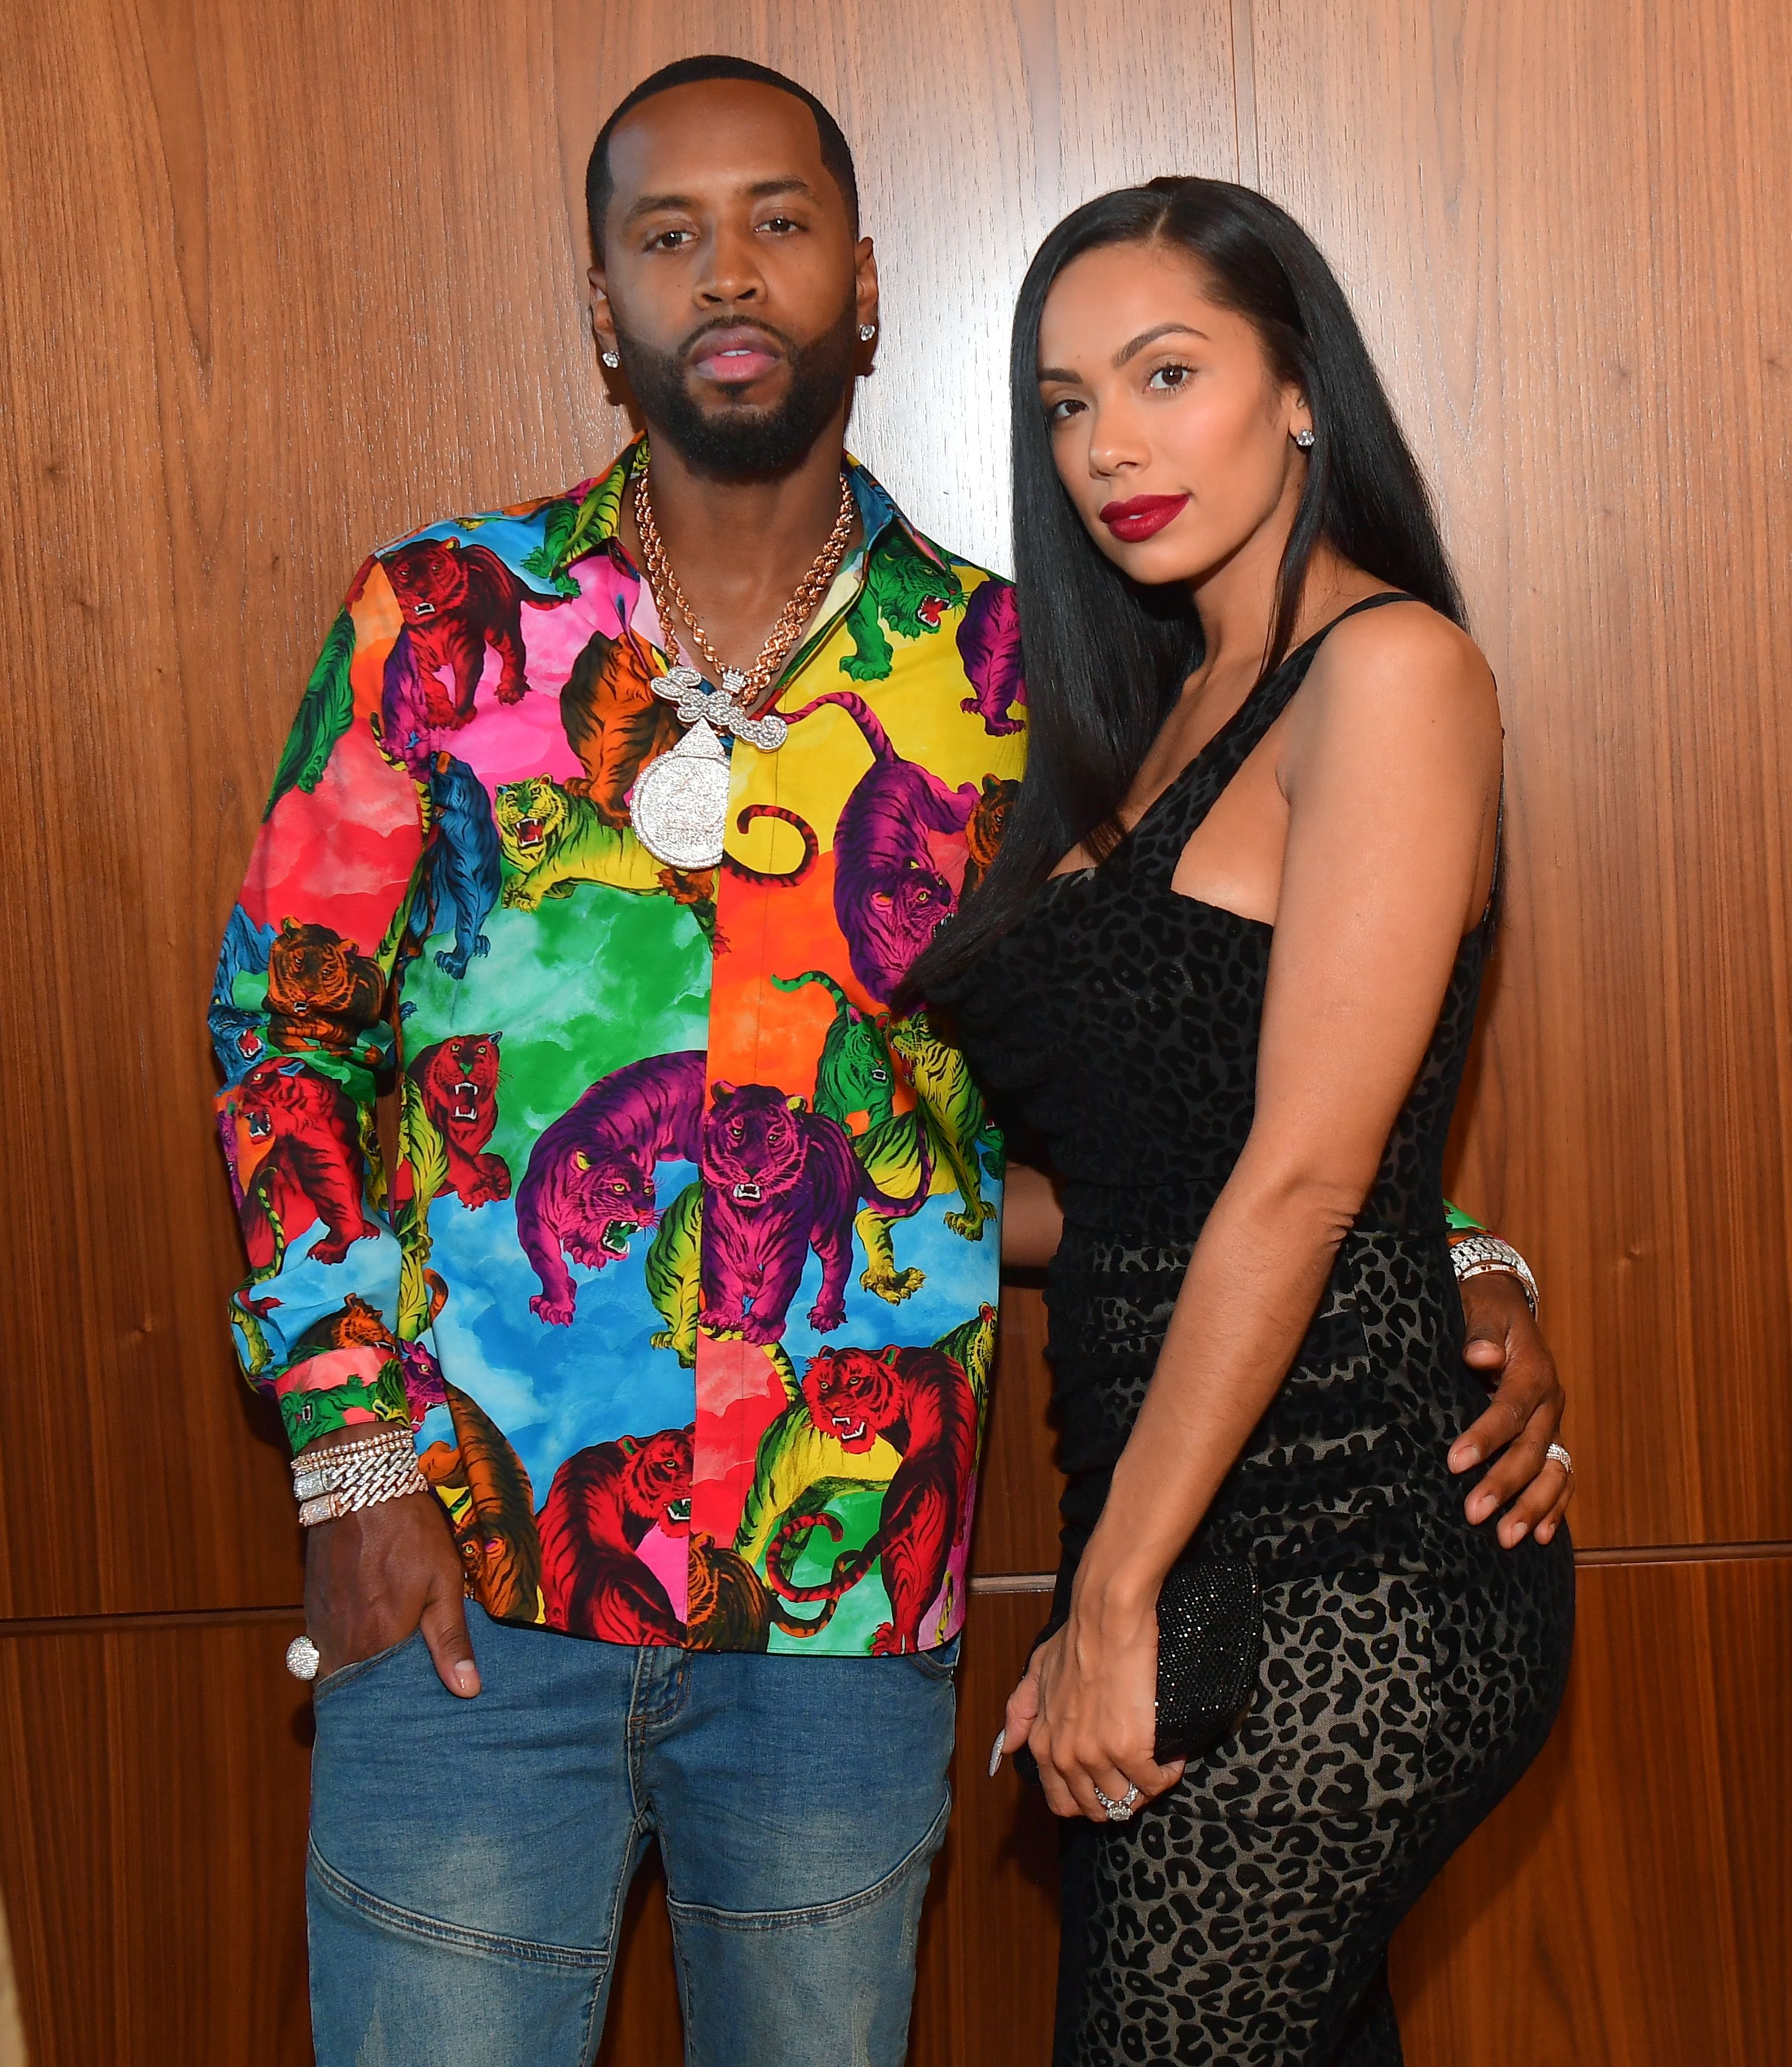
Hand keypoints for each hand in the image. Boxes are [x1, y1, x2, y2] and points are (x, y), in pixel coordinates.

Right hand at [303, 1480, 480, 1696]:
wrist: (360, 1484)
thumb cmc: (409, 1533)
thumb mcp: (443, 1581)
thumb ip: (450, 1639)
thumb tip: (467, 1690)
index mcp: (375, 1644)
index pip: (381, 1701)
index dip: (398, 1714)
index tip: (414, 1722)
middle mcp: (338, 1644)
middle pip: (354, 1691)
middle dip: (375, 1702)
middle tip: (401, 1709)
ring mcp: (318, 1625)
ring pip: (334, 1670)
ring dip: (357, 1678)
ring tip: (386, 1684)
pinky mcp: (309, 1606)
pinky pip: (321, 1647)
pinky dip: (342, 1653)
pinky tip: (364, 1646)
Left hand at [1001, 1585, 1184, 1822]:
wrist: (1105, 1619)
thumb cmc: (1075, 1639)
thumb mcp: (1036, 1671)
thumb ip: (1020, 1711)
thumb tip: (1009, 1747)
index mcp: (1043, 1744)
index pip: (1061, 1802)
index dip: (1088, 1800)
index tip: (1108, 1781)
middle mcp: (1066, 1757)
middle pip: (1096, 1809)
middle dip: (1118, 1801)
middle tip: (1136, 1776)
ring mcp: (1097, 1756)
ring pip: (1126, 1801)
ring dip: (1145, 1787)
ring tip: (1155, 1763)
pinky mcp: (1130, 1749)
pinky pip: (1155, 1782)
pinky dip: (1167, 1774)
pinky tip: (1171, 1756)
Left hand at [1450, 1269, 1572, 1548]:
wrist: (1504, 1306)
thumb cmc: (1484, 1308)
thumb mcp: (1479, 1308)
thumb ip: (1479, 1331)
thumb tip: (1480, 1354)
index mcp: (1532, 1371)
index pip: (1509, 1410)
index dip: (1484, 1438)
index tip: (1455, 1462)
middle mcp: (1549, 1402)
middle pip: (1531, 1450)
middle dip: (1504, 1484)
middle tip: (1473, 1514)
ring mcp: (1553, 1423)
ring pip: (1553, 1472)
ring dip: (1532, 1507)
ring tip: (1507, 1540)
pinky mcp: (1550, 1437)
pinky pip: (1562, 1477)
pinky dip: (1554, 1507)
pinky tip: (1540, 1537)